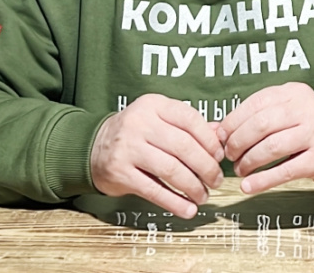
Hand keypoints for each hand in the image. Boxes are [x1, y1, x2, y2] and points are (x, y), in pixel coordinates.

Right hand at [90, 94, 223, 218]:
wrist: (94, 147)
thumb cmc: (135, 133)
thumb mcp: (159, 119)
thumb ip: (188, 126)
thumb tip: (220, 135)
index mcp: (153, 105)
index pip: (190, 119)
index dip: (209, 140)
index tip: (219, 156)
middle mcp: (139, 123)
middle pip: (184, 146)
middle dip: (206, 167)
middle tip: (216, 180)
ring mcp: (128, 147)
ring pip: (171, 169)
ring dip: (193, 186)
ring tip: (203, 195)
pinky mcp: (120, 172)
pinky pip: (154, 190)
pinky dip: (175, 202)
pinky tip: (188, 208)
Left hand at [219, 82, 313, 193]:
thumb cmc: (311, 131)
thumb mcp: (286, 117)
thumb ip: (253, 119)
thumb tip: (215, 130)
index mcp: (295, 93)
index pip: (256, 103)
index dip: (234, 121)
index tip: (222, 137)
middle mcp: (307, 108)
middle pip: (261, 124)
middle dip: (239, 142)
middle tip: (229, 155)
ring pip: (272, 147)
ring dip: (249, 161)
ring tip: (240, 170)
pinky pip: (286, 170)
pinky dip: (263, 180)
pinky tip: (249, 186)